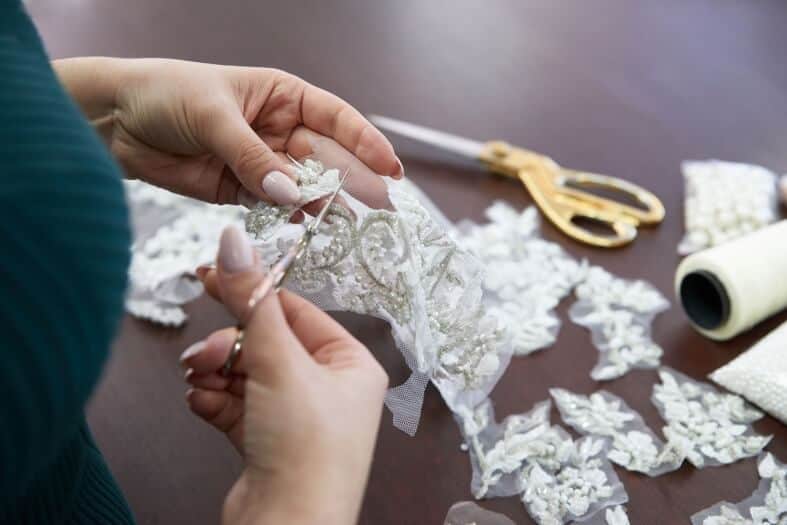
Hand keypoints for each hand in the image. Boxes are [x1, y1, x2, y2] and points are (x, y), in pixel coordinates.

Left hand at [54, 57, 401, 206]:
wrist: (116, 122)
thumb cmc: (166, 94)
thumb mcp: (215, 116)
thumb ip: (253, 157)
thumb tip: (291, 194)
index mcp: (282, 97)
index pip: (335, 119)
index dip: (366, 142)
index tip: (391, 167)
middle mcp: (279, 130)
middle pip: (326, 158)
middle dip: (351, 180)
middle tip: (378, 206)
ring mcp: (263, 162)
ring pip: (303, 187)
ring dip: (321, 204)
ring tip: (343, 223)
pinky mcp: (242, 190)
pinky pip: (275, 207)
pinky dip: (289, 219)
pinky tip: (305, 228)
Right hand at [180, 226, 387, 524]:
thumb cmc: (306, 452)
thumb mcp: (278, 362)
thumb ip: (253, 300)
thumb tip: (235, 243)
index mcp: (350, 363)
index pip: (295, 311)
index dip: (253, 293)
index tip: (213, 274)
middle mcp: (328, 388)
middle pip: (266, 343)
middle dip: (229, 344)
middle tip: (203, 349)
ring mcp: (298, 416)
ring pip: (246, 373)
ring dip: (216, 371)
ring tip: (198, 378)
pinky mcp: (269, 441)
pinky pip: (236, 404)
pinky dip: (215, 399)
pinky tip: (201, 401)